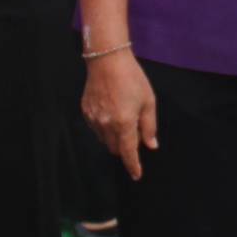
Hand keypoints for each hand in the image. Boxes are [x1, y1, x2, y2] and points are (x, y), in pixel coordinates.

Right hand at [83, 49, 158, 176]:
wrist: (107, 60)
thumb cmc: (132, 79)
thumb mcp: (148, 102)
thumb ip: (149, 127)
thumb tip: (151, 146)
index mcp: (124, 123)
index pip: (128, 152)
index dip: (133, 166)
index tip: (136, 176)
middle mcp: (107, 124)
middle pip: (116, 149)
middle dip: (126, 148)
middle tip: (135, 131)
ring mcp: (94, 119)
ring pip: (105, 140)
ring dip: (115, 138)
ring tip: (123, 117)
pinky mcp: (85, 112)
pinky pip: (96, 129)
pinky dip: (105, 128)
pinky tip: (111, 112)